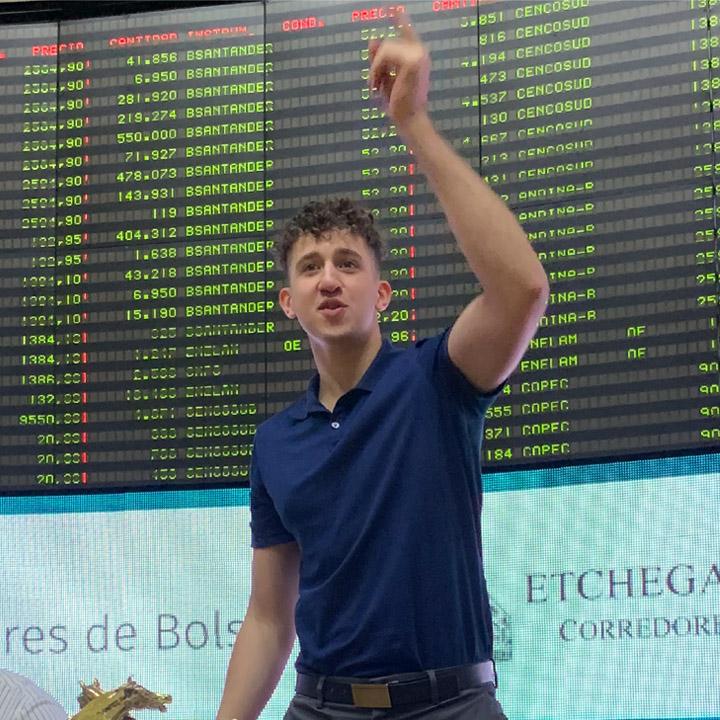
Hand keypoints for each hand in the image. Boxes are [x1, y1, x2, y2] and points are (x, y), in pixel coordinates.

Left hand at [368, 10, 429, 128]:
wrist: (409, 119)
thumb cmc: (399, 103)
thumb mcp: (385, 77)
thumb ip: (379, 60)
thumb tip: (372, 39)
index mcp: (417, 55)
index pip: (407, 31)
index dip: (399, 19)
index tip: (392, 8)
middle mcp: (420, 51)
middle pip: (389, 43)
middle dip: (377, 62)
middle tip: (374, 84)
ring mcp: (418, 54)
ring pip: (385, 48)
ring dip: (375, 68)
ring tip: (375, 86)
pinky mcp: (412, 61)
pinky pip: (385, 55)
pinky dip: (376, 70)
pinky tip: (377, 85)